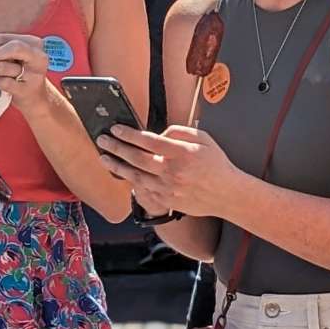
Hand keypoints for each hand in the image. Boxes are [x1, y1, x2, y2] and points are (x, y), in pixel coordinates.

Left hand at [0, 34, 50, 114]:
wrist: (34, 99)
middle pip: (11, 47)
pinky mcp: (28, 90)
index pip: (4, 37)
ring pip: (3, 67)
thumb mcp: (9, 57)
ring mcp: (35, 74)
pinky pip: (3, 83)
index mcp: (33, 43)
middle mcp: (38, 56)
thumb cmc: (17, 75)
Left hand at [95, 124, 238, 217]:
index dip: (129, 134)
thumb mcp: (204, 139)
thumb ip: (179, 132)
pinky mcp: (166, 200)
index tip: (116, 128)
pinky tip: (122, 173)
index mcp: (182, 153)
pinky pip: (142, 189)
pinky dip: (130, 180)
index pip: (149, 141)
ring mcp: (168, 188)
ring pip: (135, 175)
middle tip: (103, 140)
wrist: (226, 195)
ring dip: (116, 166)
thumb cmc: (216, 164)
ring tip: (104, 157)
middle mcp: (173, 171)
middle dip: (116, 147)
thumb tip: (157, 134)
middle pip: (136, 157)